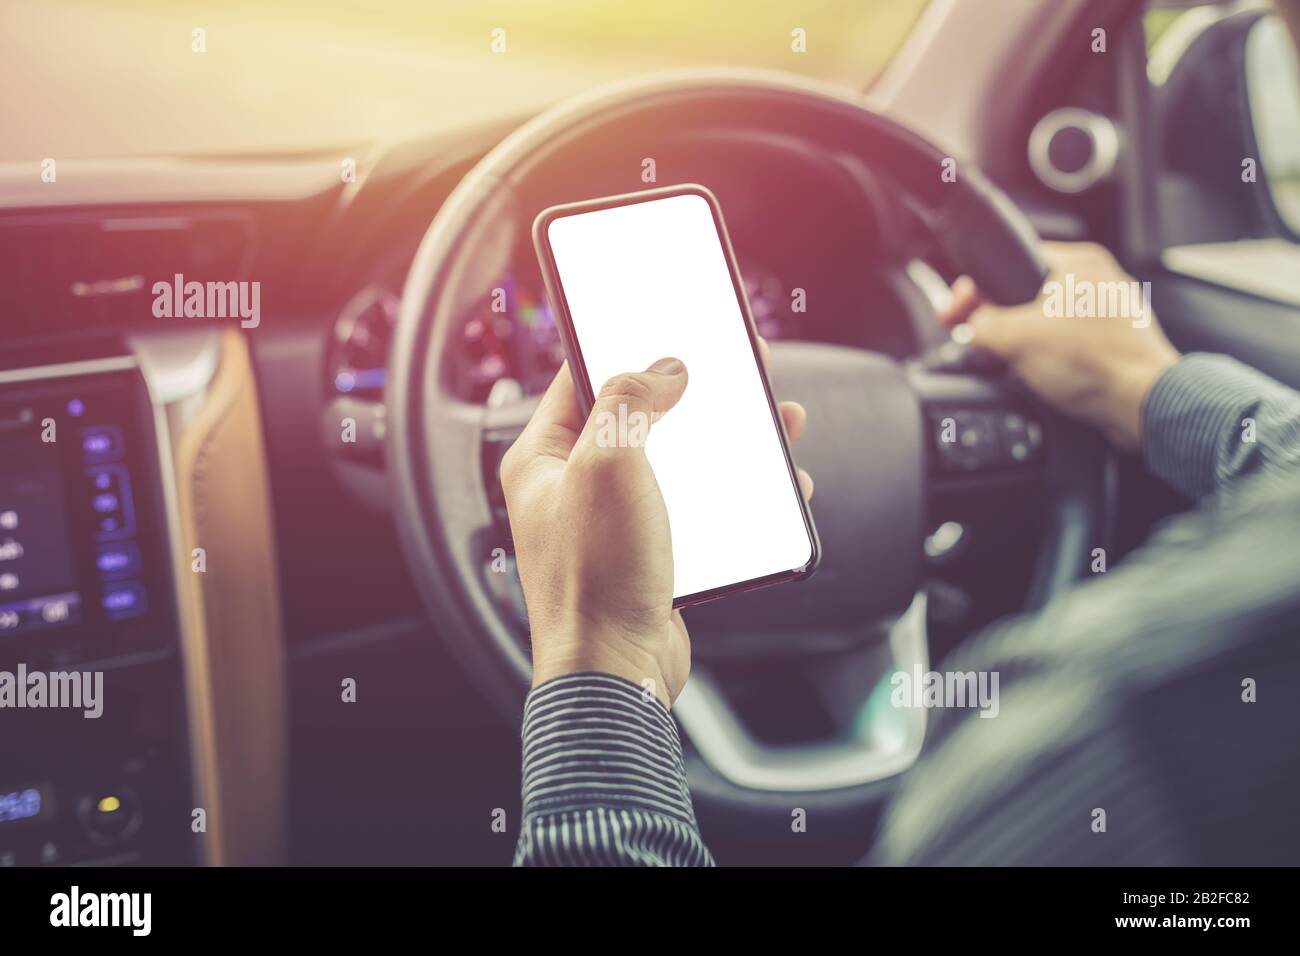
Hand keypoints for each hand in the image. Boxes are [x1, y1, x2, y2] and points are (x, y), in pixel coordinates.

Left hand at [499, 343, 811, 707]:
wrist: (616, 673)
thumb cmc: (595, 576)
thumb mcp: (608, 464)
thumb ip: (629, 402)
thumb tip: (661, 368)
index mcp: (544, 459)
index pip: (581, 379)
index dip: (627, 347)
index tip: (671, 327)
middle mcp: (575, 488)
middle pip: (640, 418)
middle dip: (694, 393)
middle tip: (739, 369)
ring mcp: (615, 523)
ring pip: (678, 463)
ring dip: (727, 442)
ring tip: (776, 424)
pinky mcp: (652, 556)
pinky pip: (699, 510)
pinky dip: (738, 495)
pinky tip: (778, 487)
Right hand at [939, 241, 1179, 449]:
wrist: (1144, 404)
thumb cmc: (1096, 364)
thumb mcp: (1015, 339)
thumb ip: (981, 325)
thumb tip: (970, 327)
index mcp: (1076, 262)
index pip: (1008, 262)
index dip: (974, 291)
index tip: (955, 313)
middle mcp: (1096, 279)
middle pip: (1023, 294)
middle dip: (997, 320)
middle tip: (979, 341)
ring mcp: (1107, 311)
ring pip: (1043, 321)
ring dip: (1021, 342)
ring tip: (1012, 362)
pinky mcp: (1112, 342)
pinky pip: (1064, 344)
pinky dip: (1046, 357)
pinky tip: (1040, 375)